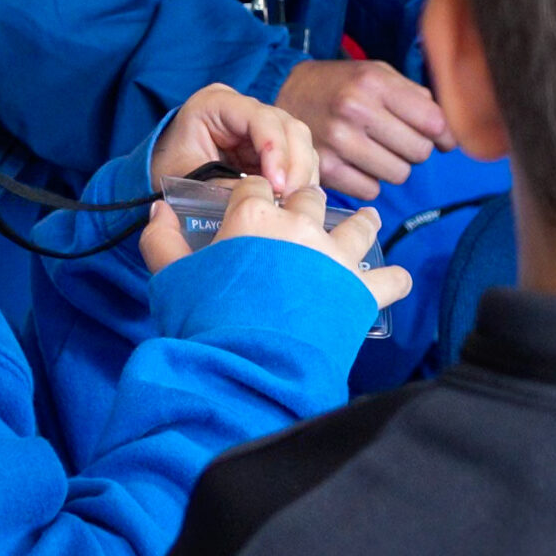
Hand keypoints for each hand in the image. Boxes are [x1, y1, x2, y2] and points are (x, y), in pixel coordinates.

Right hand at [141, 174, 411, 315]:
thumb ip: (161, 242)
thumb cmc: (204, 323)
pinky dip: (393, 280)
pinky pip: (388, 281)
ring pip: (358, 227)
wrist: (248, 367)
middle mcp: (298, 227)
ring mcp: (334, 258)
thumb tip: (159, 212)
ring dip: (363, 223)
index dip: (254, 194)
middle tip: (309, 210)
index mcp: (253, 218)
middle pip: (309, 198)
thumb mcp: (171, 279)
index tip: (257, 203)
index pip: (255, 188)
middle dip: (307, 201)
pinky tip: (397, 280)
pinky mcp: (360, 293)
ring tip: (369, 220)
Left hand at [150, 84, 318, 196]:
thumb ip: (219, 185)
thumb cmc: (169, 166)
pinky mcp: (272, 146)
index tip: (276, 185)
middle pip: (288, 127)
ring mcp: (262, 125)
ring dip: (301, 174)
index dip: (274, 149)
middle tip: (288, 199)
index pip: (259, 117)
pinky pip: (298, 158)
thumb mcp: (185, 176)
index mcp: (217, 103)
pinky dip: (300, 180)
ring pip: (300, 142)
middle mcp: (245, 108)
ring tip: (291, 204)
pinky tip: (292, 201)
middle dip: (294, 165)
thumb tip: (257, 200)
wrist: (165, 169)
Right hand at [276, 59, 453, 198]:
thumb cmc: (342, 85)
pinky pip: (372, 190)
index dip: (443, 133)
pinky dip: (370, 180)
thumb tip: (449, 134)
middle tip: (399, 140)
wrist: (286, 93)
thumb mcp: (376, 73)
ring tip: (376, 149)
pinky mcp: (325, 168)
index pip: (433, 121)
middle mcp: (355, 110)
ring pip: (399, 174)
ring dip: (394, 166)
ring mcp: (338, 141)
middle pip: (419, 152)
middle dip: (416, 148)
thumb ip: (415, 96)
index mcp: (373, 82)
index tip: (439, 136)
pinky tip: (356, 163)